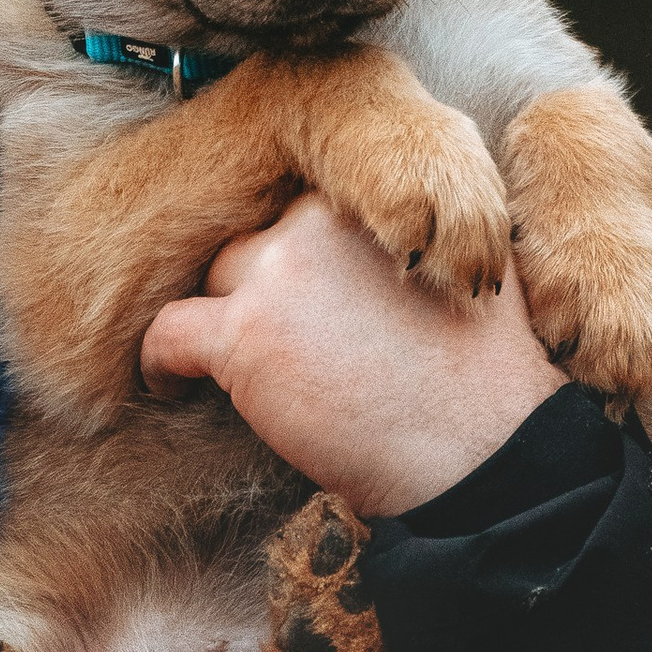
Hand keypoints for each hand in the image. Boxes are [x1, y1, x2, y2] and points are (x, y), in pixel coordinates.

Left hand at [138, 193, 565, 515]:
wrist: (482, 448)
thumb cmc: (490, 379)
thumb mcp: (474, 271)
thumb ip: (432, 244)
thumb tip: (420, 248)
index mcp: (367, 203)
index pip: (301, 217)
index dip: (303, 264)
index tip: (305, 302)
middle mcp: (313, 223)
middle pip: (257, 245)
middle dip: (263, 291)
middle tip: (274, 342)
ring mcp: (275, 276)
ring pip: (217, 281)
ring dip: (220, 321)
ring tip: (219, 363)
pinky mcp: (242, 337)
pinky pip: (169, 333)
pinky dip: (161, 362)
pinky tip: (170, 388)